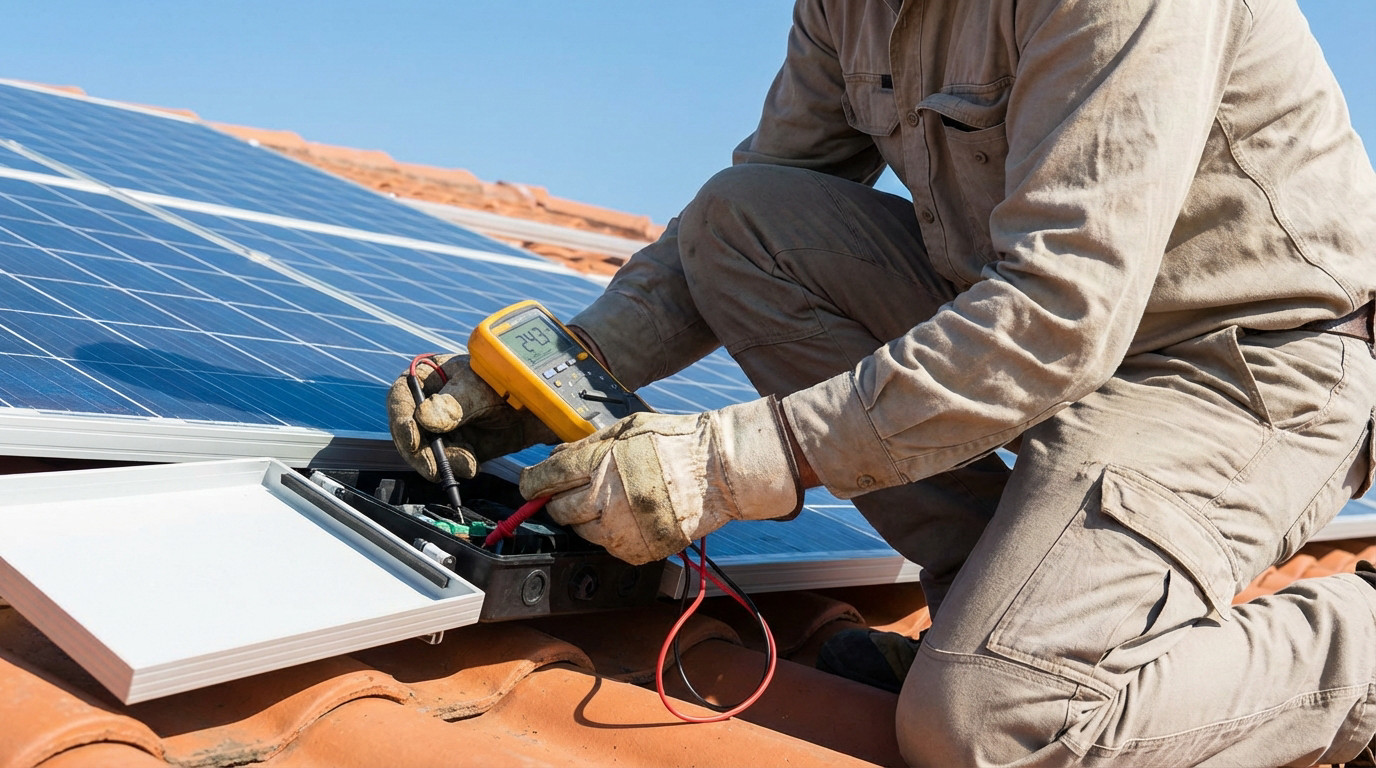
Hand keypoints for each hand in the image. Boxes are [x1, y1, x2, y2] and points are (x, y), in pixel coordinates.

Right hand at [387, 354, 557, 480]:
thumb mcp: (481, 387)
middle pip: (409, 431)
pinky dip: (458, 467)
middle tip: (434, 468)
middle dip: (421, 452)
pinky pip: (450, 463)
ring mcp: (446, 427)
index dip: (400, 419)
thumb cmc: (510, 380)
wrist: (546, 401)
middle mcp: (432, 404)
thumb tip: (423, 418)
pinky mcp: (462, 447)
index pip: (402, 396)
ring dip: (444, 462)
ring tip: (467, 463)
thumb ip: (453, 404)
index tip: (412, 439)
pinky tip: (472, 465)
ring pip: (428, 451)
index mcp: (430, 376)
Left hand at [519, 397, 801, 564]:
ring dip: (587, 519)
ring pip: (581, 532)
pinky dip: (612, 535)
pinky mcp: (638, 550)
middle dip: (559, 501)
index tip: (532, 486)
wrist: (719, 472)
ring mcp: (621, 529)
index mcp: (600, 464)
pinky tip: (629, 516)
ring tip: (612, 501)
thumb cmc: (677, 442)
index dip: (533, 484)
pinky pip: (608, 548)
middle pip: (557, 510)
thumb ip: (587, 444)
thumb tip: (555, 458)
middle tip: (576, 491)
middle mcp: (605, 499)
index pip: (545, 480)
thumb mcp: (628, 429)